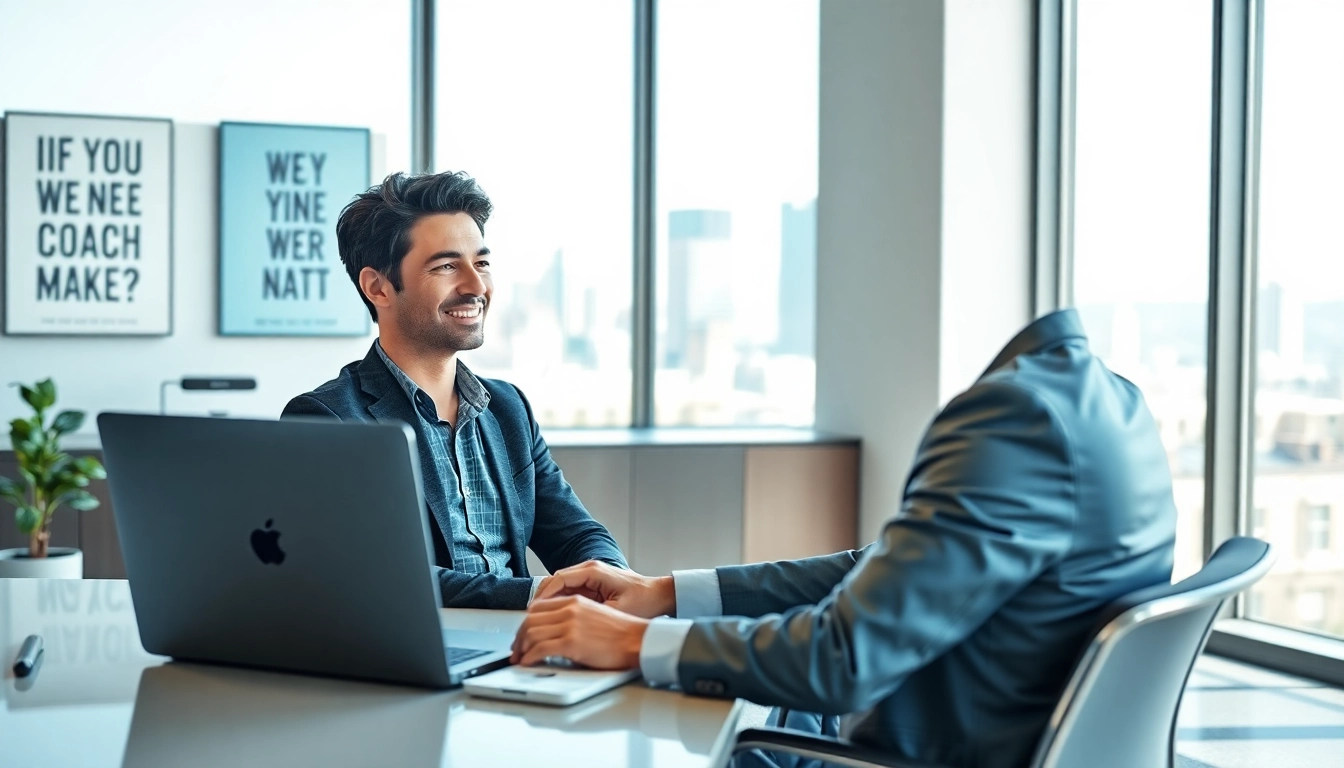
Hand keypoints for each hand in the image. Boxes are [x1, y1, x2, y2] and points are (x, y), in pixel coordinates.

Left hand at [511, 595, 648, 668]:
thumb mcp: (595, 615)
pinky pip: (540, 649)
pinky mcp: (571, 642)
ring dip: (521, 649)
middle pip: (531, 620)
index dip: (526, 623)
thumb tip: (556, 633)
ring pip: (532, 633)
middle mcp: (570, 610)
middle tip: (516, 650)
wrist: (638, 640)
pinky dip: (529, 658)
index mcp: (575, 601)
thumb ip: (574, 618)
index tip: (523, 635)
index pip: (539, 607)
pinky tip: (528, 663)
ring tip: (520, 660)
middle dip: (519, 637)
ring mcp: (570, 625)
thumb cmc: (623, 633)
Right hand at [533, 560, 674, 618]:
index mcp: (593, 571)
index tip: (533, 612)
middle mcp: (589, 570)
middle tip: (530, 620)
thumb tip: (569, 622)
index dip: (543, 596)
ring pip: (560, 588)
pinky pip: (569, 593)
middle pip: (555, 582)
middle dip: (541, 601)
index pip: (558, 579)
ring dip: (549, 604)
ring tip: (538, 622)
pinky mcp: (592, 585)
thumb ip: (593, 613)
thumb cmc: (644, 601)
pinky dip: (559, 605)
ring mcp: (590, 577)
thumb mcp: (617, 610)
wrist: (660, 596)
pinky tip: (554, 620)